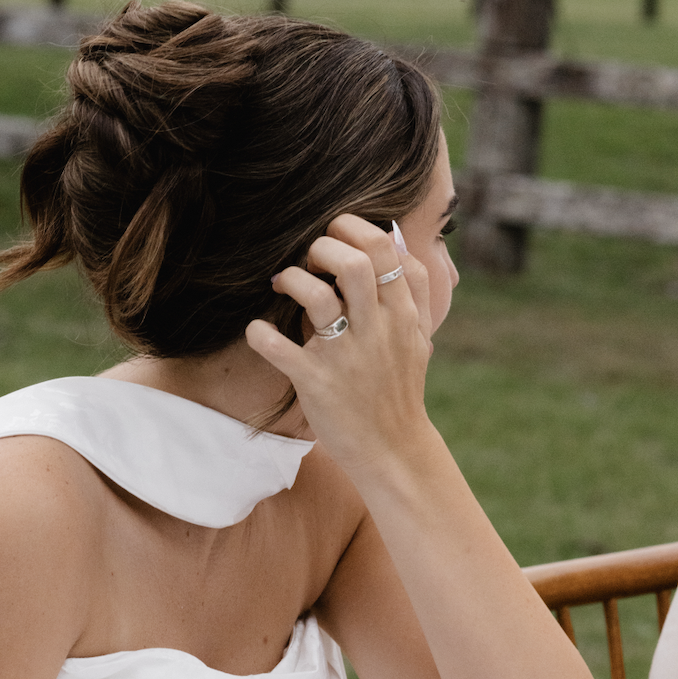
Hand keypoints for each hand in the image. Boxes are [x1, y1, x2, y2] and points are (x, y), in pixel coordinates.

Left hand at [245, 216, 434, 478]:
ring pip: (317, 297)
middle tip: (308, 260)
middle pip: (353, 263)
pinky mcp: (317, 383)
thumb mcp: (419, 336)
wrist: (392, 449)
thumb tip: (398, 240)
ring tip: (283, 284)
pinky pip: (278, 348)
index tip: (334, 236)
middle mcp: (376, 330)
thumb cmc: (399, 388)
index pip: (384, 248)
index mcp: (401, 313)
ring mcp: (346, 356)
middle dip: (322, 248)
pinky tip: (258, 331)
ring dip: (292, 280)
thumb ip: (414, 290)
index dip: (353, 229)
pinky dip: (261, 334)